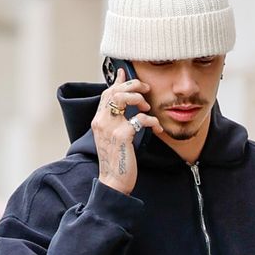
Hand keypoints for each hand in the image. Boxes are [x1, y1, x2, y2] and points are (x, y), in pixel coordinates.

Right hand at [93, 69, 159, 196]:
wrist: (113, 181)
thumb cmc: (116, 160)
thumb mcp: (112, 137)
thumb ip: (116, 120)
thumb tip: (124, 111)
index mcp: (98, 120)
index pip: (107, 93)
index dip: (118, 81)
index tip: (126, 72)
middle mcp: (101, 120)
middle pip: (115, 90)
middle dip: (133, 85)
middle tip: (146, 89)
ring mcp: (110, 127)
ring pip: (124, 98)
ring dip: (139, 98)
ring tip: (148, 108)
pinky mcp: (122, 135)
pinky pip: (140, 119)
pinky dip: (152, 122)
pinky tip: (157, 129)